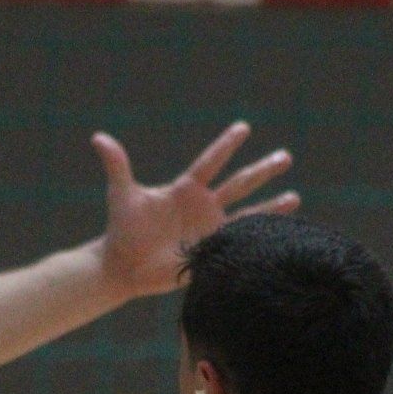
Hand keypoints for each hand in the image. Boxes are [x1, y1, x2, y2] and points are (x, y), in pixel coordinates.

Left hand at [95, 122, 297, 298]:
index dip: (226, 145)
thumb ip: (117, 166)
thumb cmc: (122, 229)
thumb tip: (98, 137)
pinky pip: (241, 242)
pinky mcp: (212, 251)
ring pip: (247, 213)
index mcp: (185, 188)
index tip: (244, 127)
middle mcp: (203, 205)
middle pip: (239, 183)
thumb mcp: (122, 195)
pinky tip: (282, 233)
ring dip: (270, 206)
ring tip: (295, 197)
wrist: (124, 266)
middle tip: (286, 156)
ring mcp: (210, 228)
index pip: (211, 162)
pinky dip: (259, 236)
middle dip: (262, 170)